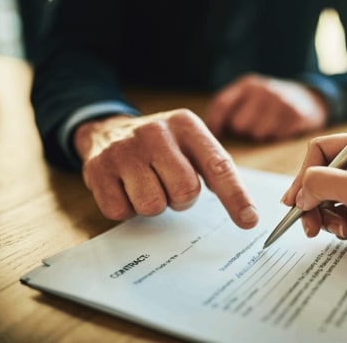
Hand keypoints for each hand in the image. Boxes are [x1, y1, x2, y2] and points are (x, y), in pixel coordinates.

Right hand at [73, 109, 257, 227]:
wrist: (110, 129)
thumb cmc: (162, 146)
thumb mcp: (191, 144)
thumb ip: (218, 172)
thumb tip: (248, 216)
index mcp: (187, 125)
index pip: (218, 166)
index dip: (235, 197)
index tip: (249, 221)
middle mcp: (156, 132)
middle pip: (185, 191)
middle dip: (181, 198)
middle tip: (169, 184)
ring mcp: (124, 149)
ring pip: (153, 205)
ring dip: (155, 204)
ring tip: (148, 184)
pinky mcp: (98, 169)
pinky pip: (122, 212)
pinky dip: (127, 209)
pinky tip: (126, 188)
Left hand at [206, 73, 327, 140]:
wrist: (308, 98)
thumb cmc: (268, 103)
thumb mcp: (249, 96)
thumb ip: (228, 107)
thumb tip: (204, 130)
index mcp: (247, 84)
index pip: (222, 104)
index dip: (215, 123)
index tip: (213, 138)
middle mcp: (263, 89)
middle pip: (239, 125)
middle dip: (244, 132)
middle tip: (253, 129)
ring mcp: (281, 101)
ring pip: (258, 134)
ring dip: (261, 137)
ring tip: (268, 128)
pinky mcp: (296, 114)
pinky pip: (277, 137)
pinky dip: (278, 138)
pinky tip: (282, 129)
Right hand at [281, 132, 346, 270]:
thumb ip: (323, 183)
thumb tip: (301, 192)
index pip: (320, 151)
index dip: (303, 176)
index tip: (296, 203)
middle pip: (323, 177)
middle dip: (315, 203)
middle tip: (310, 228)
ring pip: (333, 198)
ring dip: (332, 217)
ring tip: (346, 231)